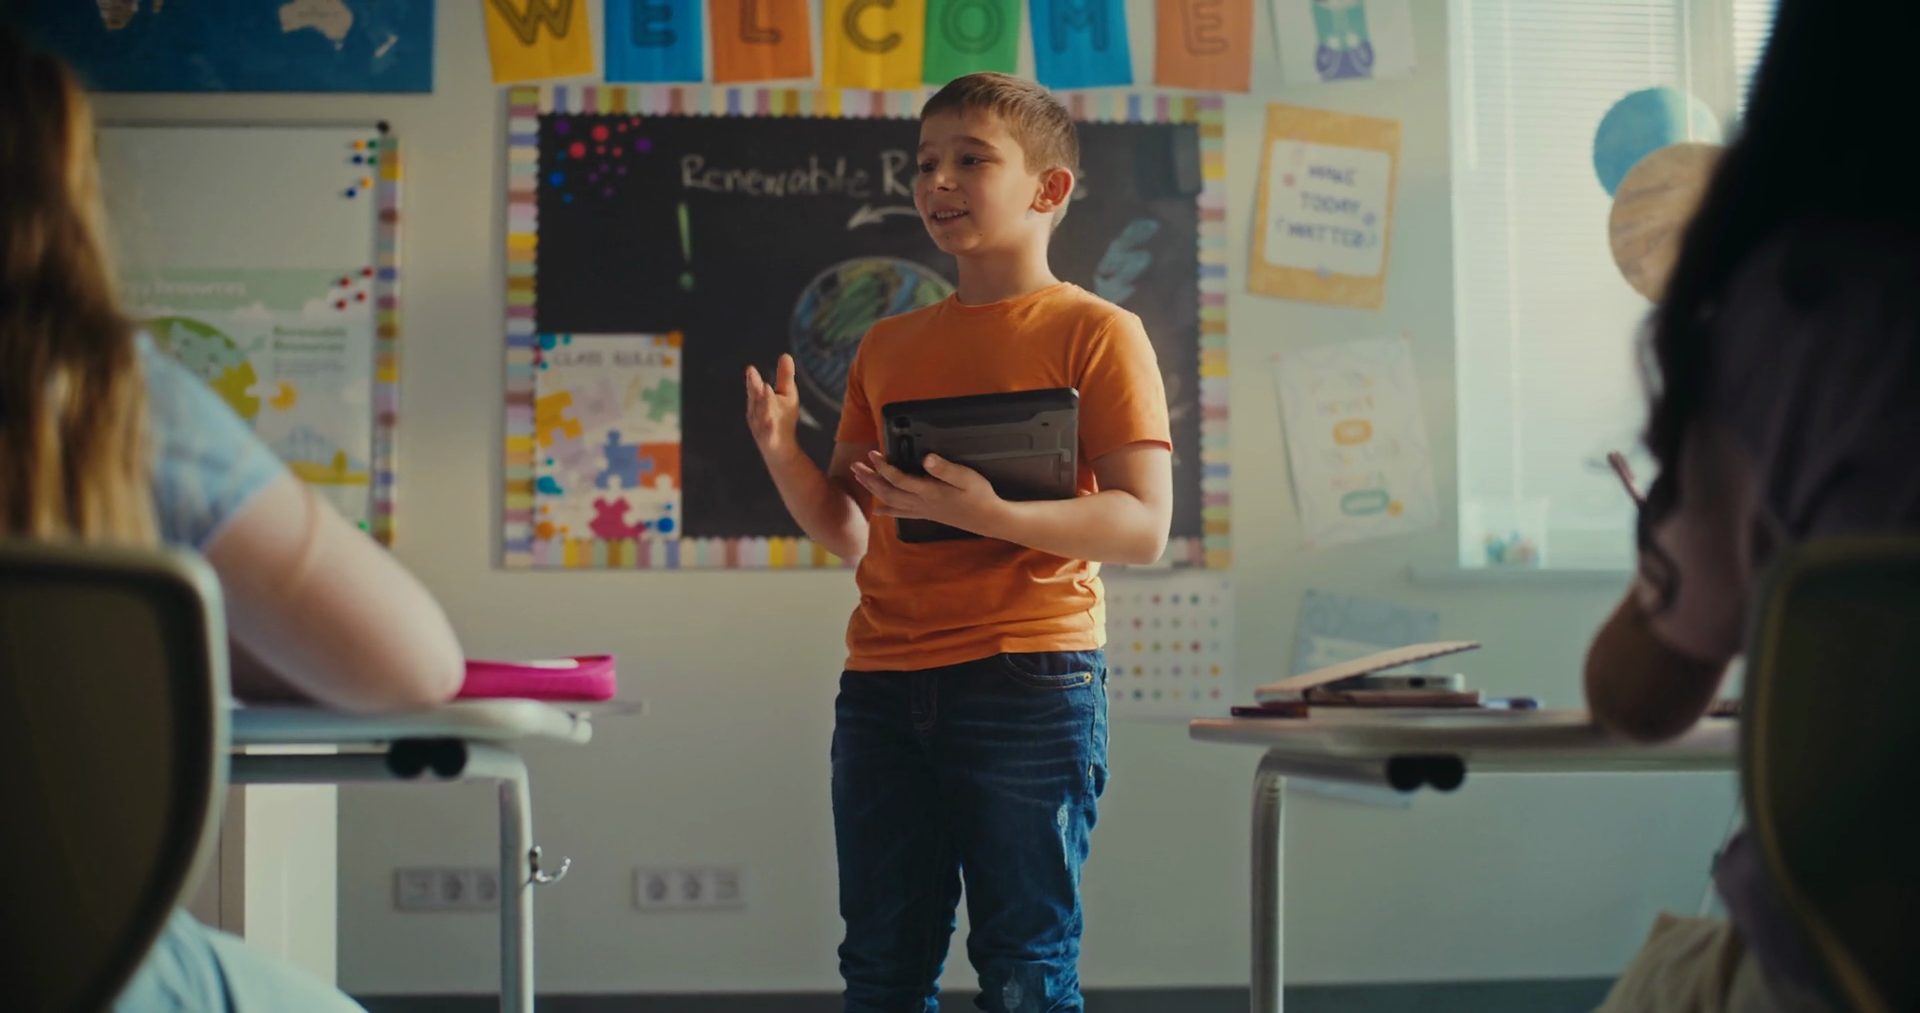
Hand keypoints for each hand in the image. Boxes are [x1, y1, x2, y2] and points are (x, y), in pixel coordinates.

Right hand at [745, 354, 799, 458]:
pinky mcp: (768, 440)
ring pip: (760, 414)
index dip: (752, 380)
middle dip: (753, 388)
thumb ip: (784, 376)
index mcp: (758, 401)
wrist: (782, 449)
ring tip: (765, 389)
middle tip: (753, 375)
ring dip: (762, 403)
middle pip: (755, 399)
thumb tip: (786, 354)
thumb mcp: (786, 395)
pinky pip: (767, 432)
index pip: (754, 388)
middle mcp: (756, 413)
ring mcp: (760, 427)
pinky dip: (767, 425)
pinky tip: (770, 420)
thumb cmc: (782, 420)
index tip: (750, 369)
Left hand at [849, 450, 1002, 533]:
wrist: (987, 519)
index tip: (873, 454)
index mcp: (929, 491)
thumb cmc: (979, 495)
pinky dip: (887, 511)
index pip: (899, 479)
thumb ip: (946, 468)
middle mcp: (921, 503)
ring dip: (873, 490)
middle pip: (887, 491)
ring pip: (890, 502)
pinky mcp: (926, 514)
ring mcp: (922, 510)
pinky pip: (901, 514)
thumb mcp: (967, 477)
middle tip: (855, 465)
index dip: (883, 467)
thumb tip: (927, 458)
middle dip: (869, 478)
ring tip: (859, 477)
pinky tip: (877, 511)